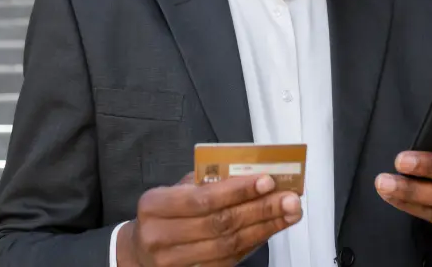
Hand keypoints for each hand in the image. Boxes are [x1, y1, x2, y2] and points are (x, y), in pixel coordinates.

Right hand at [117, 172, 301, 266]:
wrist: (141, 249)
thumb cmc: (168, 208)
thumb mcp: (179, 186)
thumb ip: (210, 180)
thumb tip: (254, 174)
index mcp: (155, 205)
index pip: (203, 198)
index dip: (237, 191)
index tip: (268, 180)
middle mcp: (160, 236)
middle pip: (220, 224)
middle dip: (260, 210)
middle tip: (290, 199)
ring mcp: (173, 263)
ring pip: (228, 246)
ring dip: (264, 228)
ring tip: (289, 213)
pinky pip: (228, 261)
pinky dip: (253, 243)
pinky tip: (271, 229)